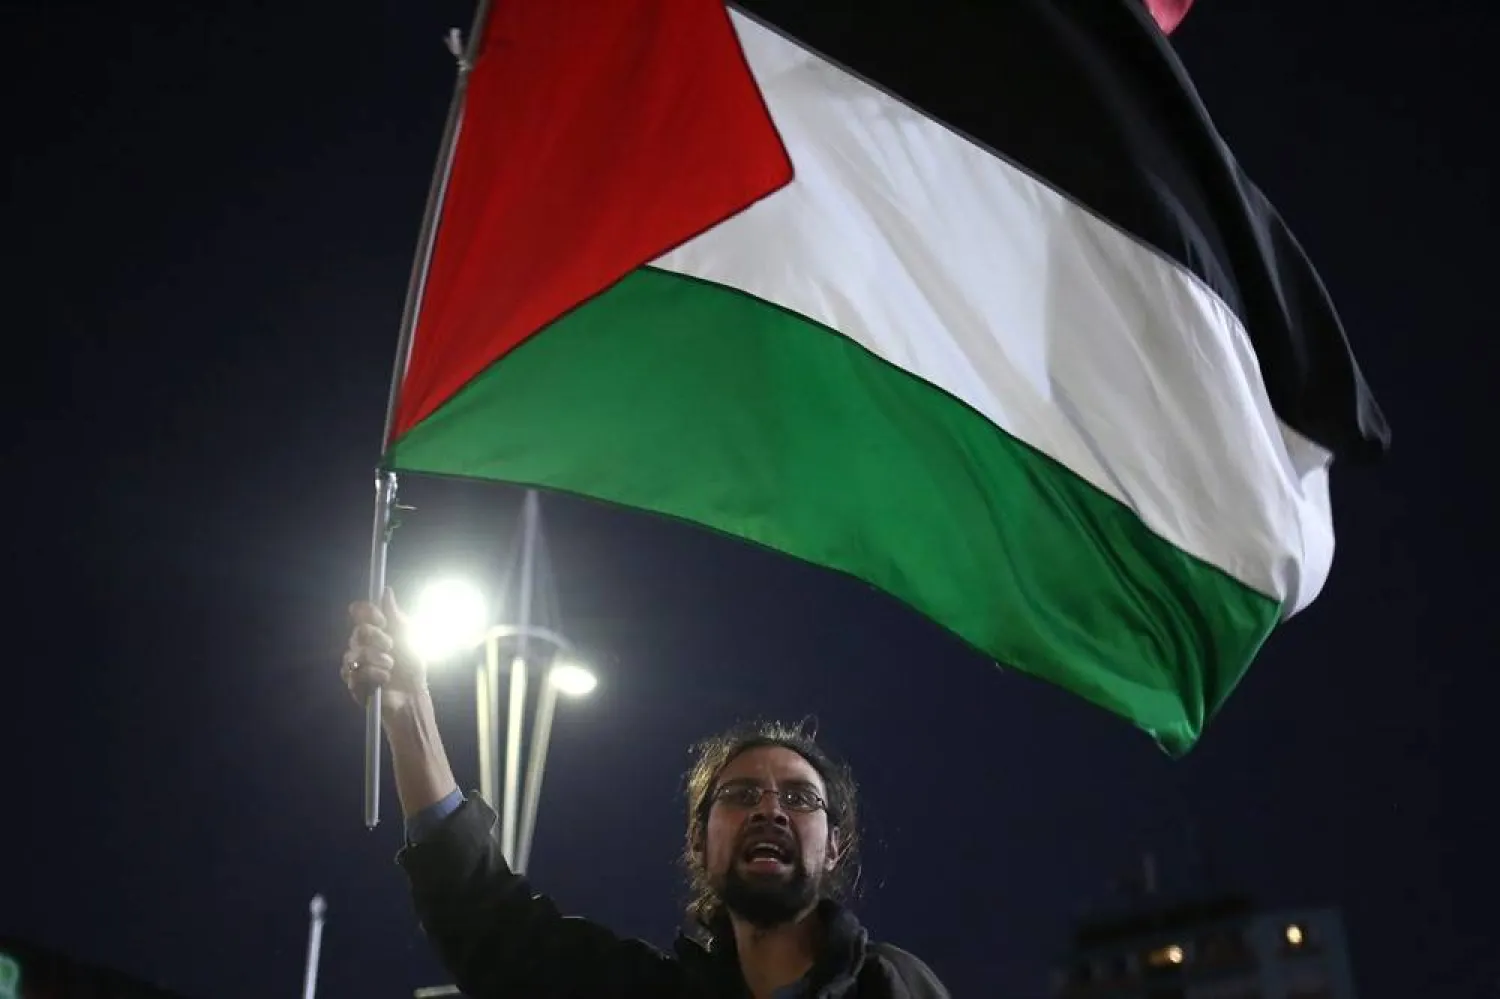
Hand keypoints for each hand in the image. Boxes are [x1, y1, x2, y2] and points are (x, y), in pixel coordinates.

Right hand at [342, 587, 427, 718]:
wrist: (413, 694)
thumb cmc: (412, 665)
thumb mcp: (409, 636)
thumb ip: (396, 615)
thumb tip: (386, 591)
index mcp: (374, 629)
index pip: (358, 611)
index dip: (367, 611)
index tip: (382, 620)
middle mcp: (360, 643)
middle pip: (358, 631)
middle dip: (378, 638)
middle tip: (391, 646)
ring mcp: (354, 663)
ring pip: (354, 653)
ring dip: (378, 659)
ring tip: (391, 666)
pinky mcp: (352, 682)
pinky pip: (355, 673)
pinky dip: (375, 675)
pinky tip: (384, 679)